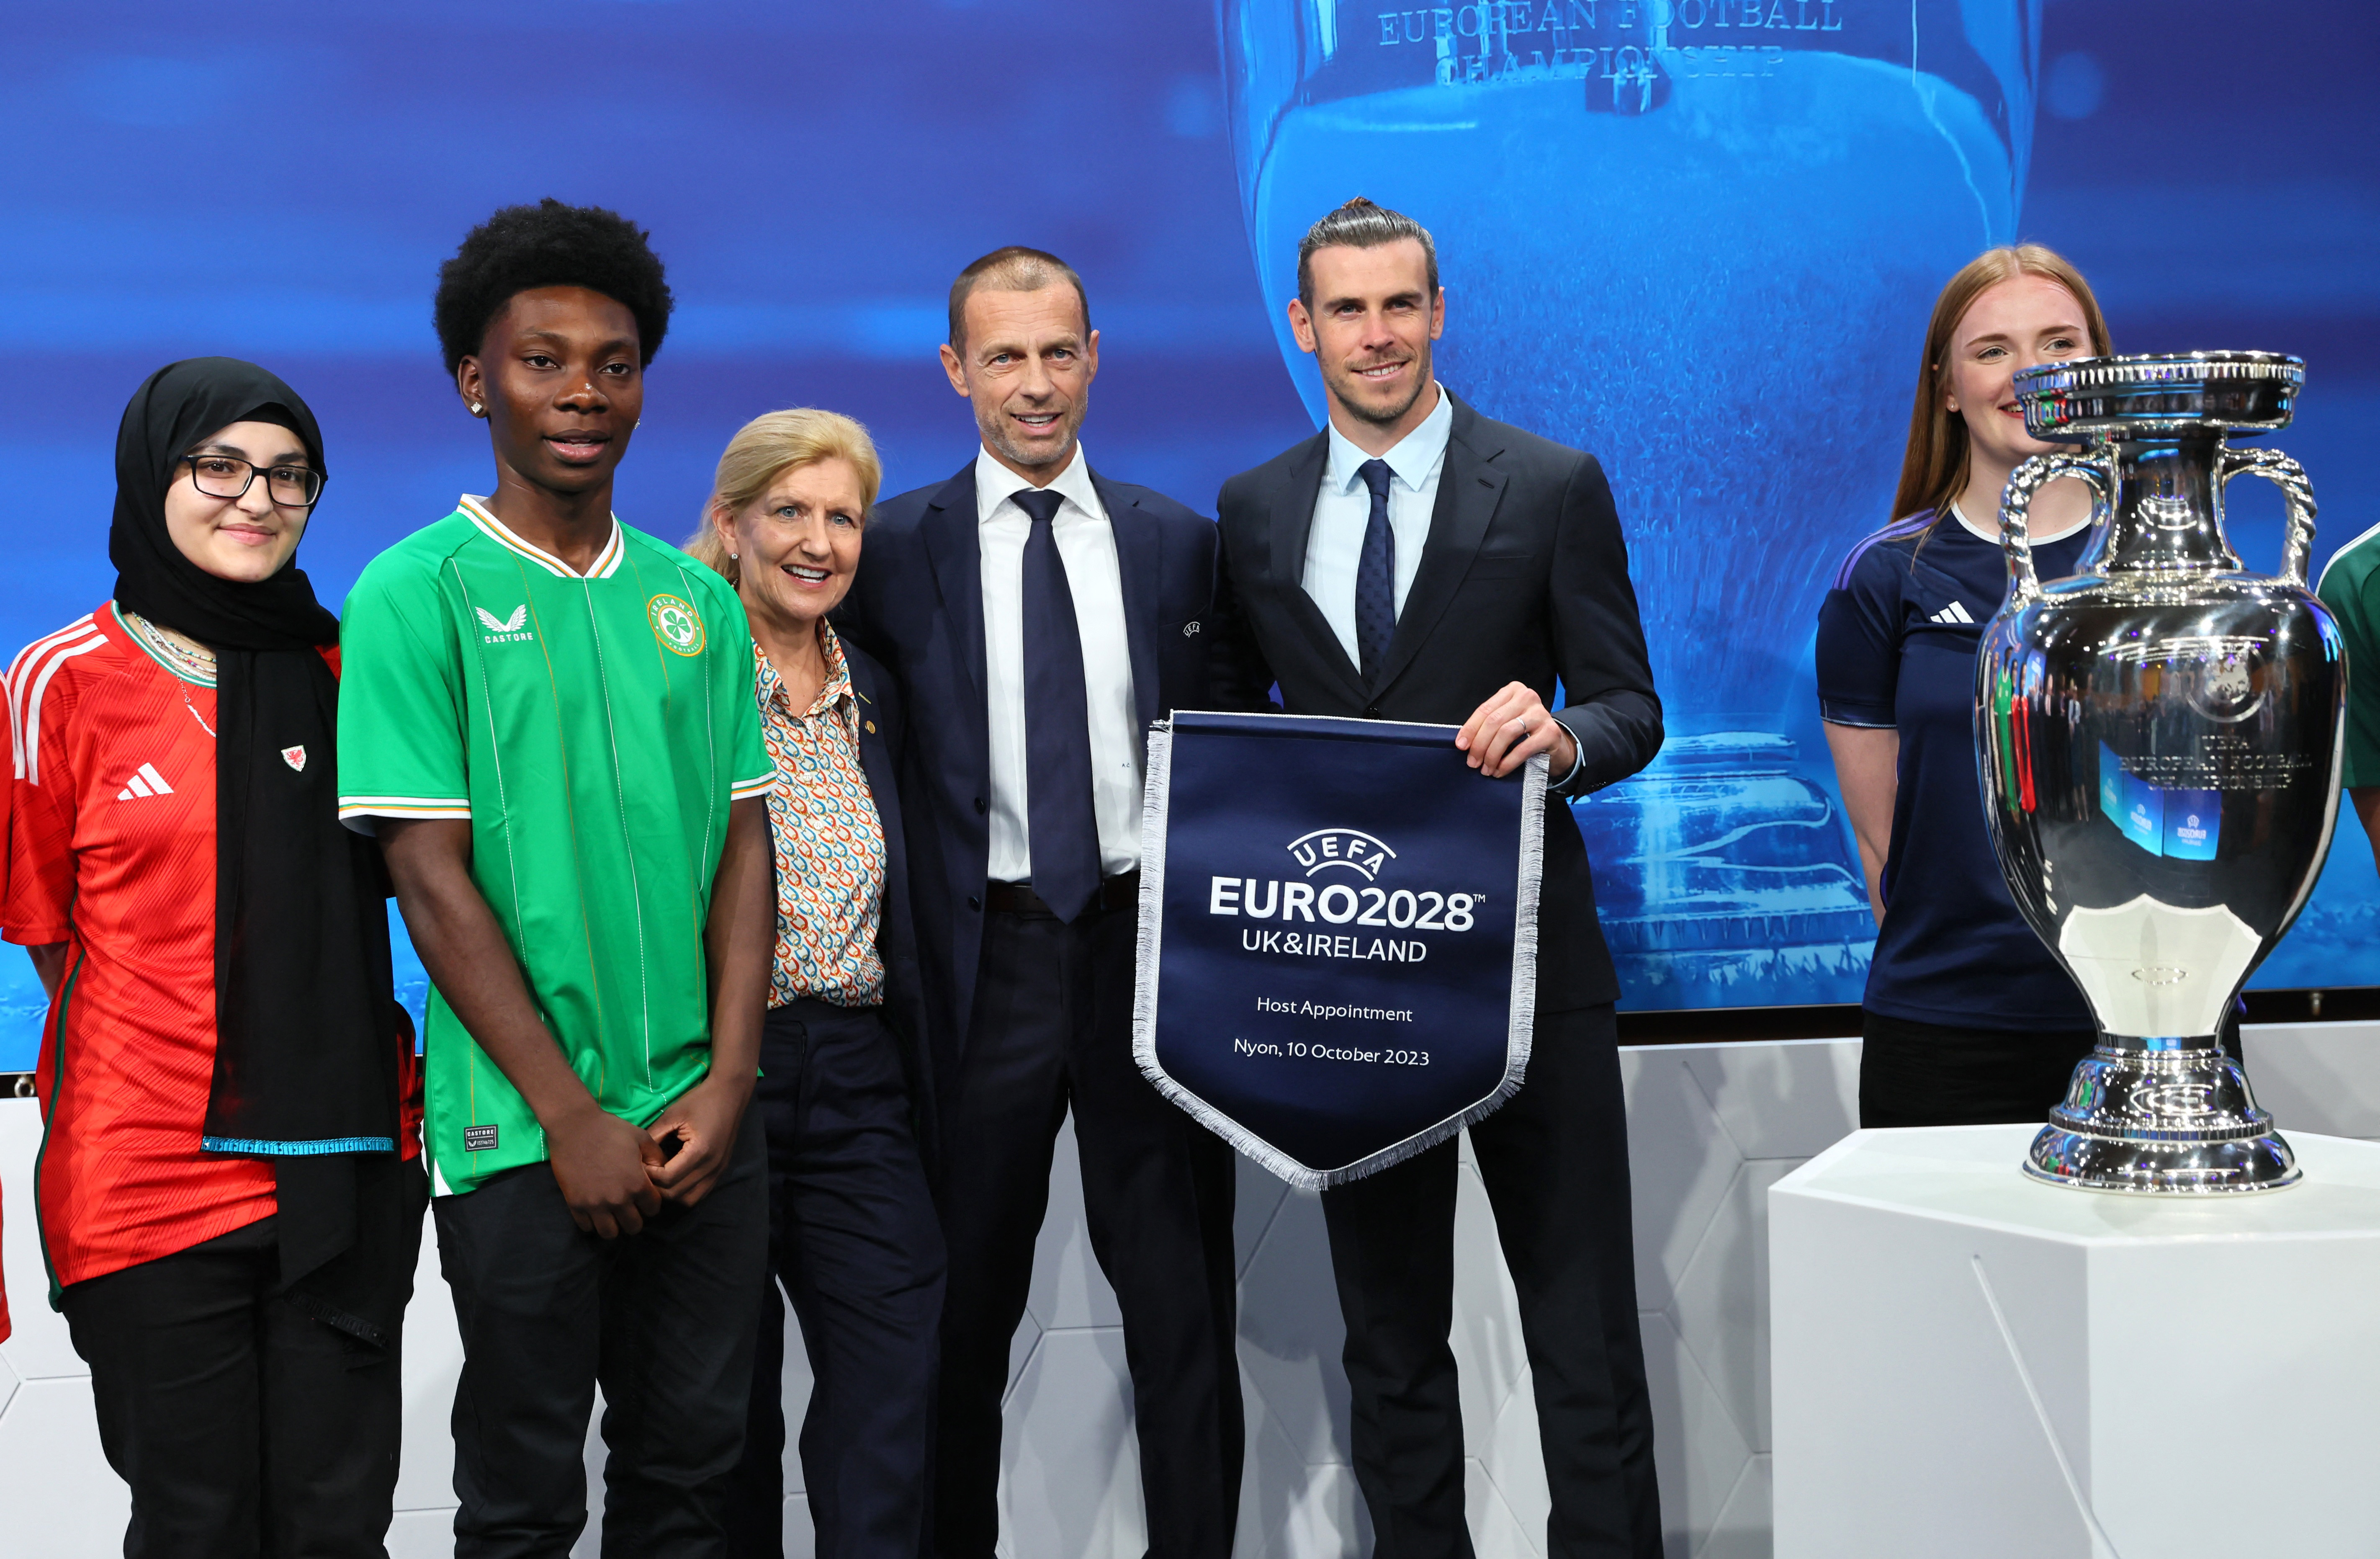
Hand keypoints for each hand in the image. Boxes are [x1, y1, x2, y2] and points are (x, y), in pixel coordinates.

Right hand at [545, 1104, 665, 1237]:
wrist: (574, 1126)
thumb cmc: (610, 1129)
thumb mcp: (641, 1138)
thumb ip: (656, 1157)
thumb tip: (663, 1171)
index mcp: (637, 1184)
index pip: (653, 1209)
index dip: (652, 1203)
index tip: (645, 1197)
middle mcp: (617, 1199)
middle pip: (633, 1227)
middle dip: (635, 1218)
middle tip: (630, 1207)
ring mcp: (595, 1204)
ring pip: (610, 1234)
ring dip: (614, 1225)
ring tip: (612, 1214)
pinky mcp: (575, 1204)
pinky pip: (587, 1227)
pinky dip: (592, 1223)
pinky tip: (595, 1211)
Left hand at [645, 1075, 752, 1208]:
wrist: (729, 1095)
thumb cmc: (699, 1101)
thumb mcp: (672, 1115)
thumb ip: (654, 1137)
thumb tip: (636, 1157)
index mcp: (700, 1151)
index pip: (668, 1179)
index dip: (650, 1175)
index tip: (641, 1163)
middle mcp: (712, 1166)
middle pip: (676, 1194)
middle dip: (657, 1187)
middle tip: (647, 1173)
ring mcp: (718, 1171)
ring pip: (689, 1200)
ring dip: (672, 1194)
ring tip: (661, 1178)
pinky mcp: (720, 1171)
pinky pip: (700, 1194)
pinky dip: (685, 1192)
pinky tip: (675, 1179)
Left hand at [1455, 681, 1576, 779]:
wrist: (1554, 744)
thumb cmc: (1523, 733)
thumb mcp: (1505, 722)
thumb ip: (1487, 725)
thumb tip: (1463, 743)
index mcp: (1513, 690)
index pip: (1485, 709)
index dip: (1470, 729)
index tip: (1460, 746)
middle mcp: (1528, 697)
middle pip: (1494, 721)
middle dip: (1479, 744)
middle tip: (1473, 762)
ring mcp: (1541, 713)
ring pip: (1506, 733)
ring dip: (1492, 755)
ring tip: (1486, 769)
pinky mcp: (1551, 732)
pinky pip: (1522, 749)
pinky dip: (1507, 763)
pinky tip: (1500, 771)